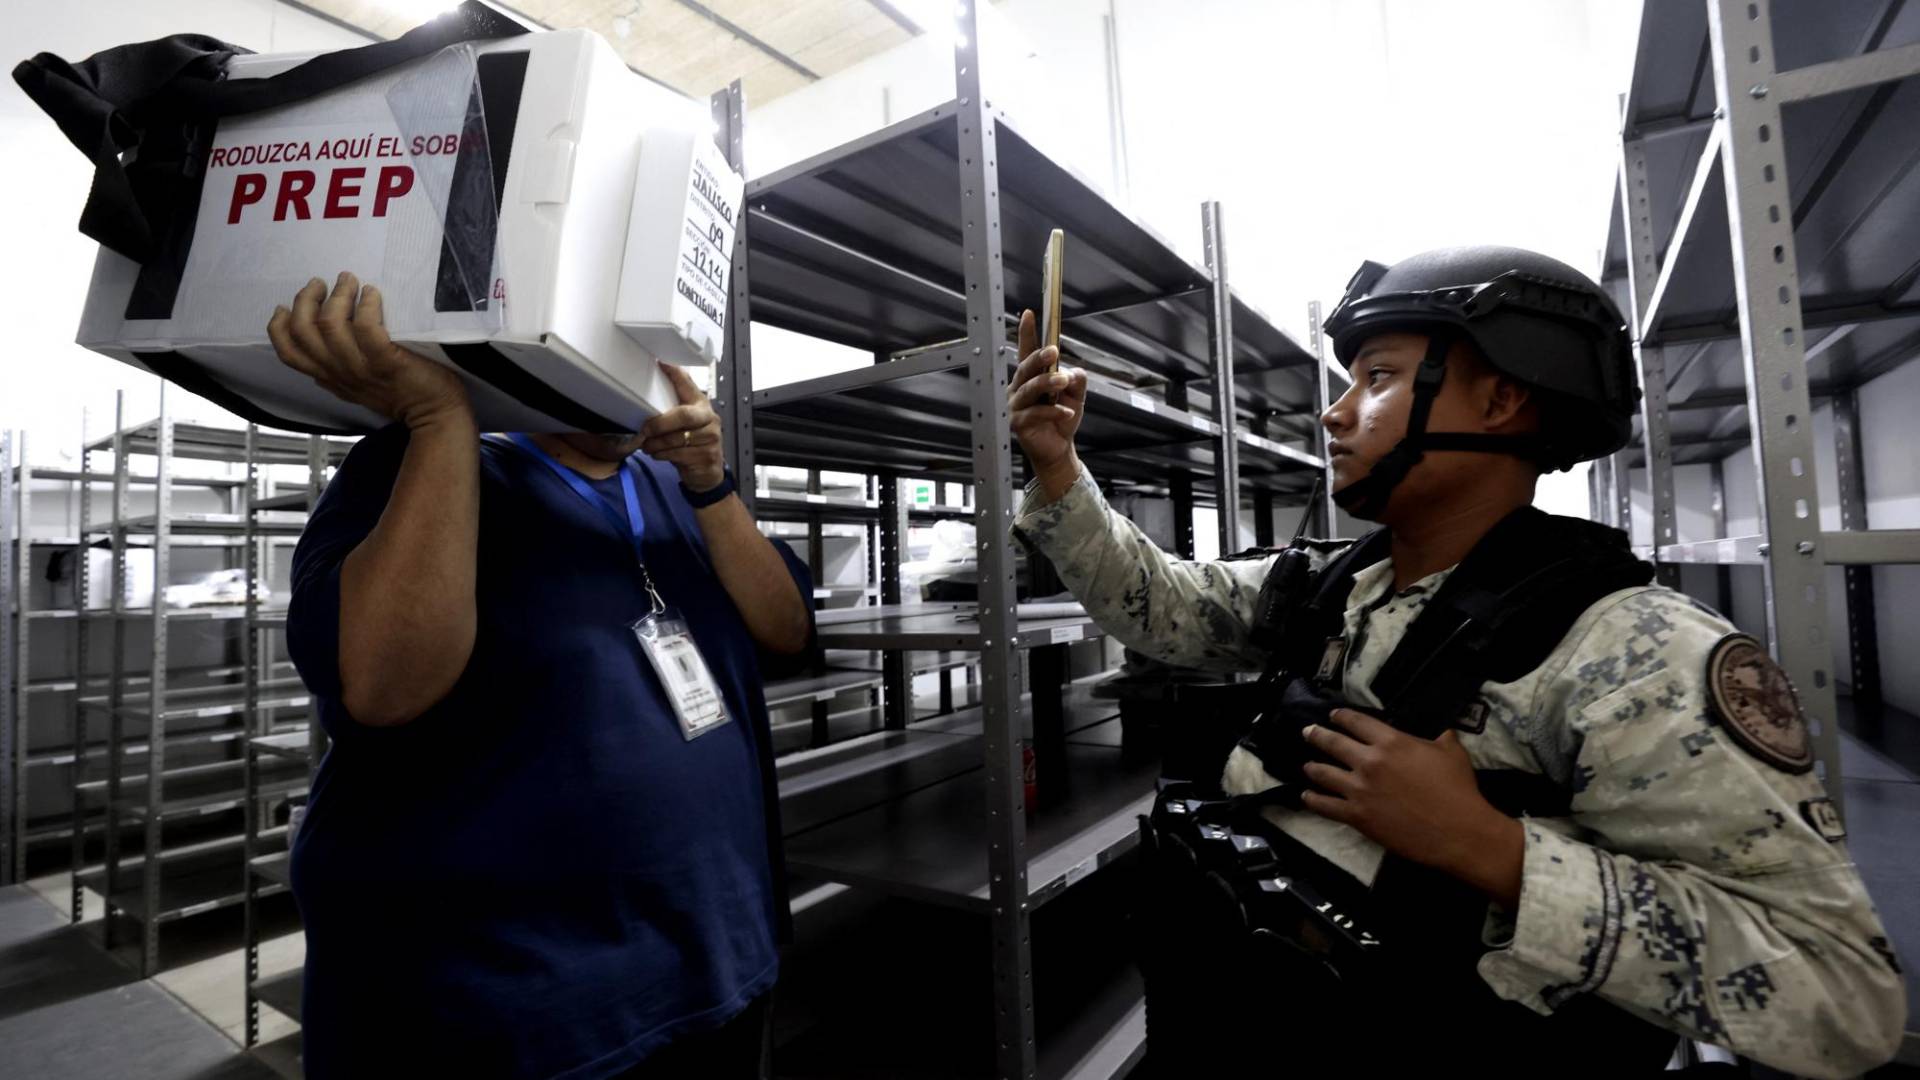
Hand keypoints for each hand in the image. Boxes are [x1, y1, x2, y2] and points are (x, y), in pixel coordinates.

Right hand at [267, 272, 469, 428]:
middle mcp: (339, 372)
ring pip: (330, 324)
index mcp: (329, 376)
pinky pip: (366, 327)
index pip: (288, 352)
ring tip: (350, 281)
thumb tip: (317, 344)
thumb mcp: (356, 387)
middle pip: (302, 331)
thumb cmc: (400, 394)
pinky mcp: (386, 361)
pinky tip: (372, 293)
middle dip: (306, 299)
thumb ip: (334, 370)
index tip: (285, 306)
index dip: (279, 326)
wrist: (434, 414)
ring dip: (338, 295)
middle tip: (323, 284)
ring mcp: (361, 367)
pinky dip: (366, 304)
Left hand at [640, 361, 725, 493]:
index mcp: (701, 406)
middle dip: (660, 424)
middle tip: (645, 430)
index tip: (661, 363)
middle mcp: (709, 419)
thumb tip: (645, 399)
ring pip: (676, 438)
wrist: (708, 474)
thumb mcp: (685, 425)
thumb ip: (673, 412)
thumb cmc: (692, 445)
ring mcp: (711, 438)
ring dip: (656, 444)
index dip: (676, 374)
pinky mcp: (707, 456)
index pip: (688, 385)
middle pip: (683, 415)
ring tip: (647, 446)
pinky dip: (662, 455)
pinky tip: (657, 454)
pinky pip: (677, 454)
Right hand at [1008, 309, 1086, 497]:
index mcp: (1031, 376)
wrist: (1058, 448)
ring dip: (1047, 383)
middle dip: (1038, 358)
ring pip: (1029, 388)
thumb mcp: (1076, 396)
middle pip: (1025, 367)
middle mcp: (1019, 387)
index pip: (1028, 350)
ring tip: (1062, 383)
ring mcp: (1016, 405)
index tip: (1030, 314)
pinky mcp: (1018, 423)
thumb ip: (1076, 380)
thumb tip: (1070, 371)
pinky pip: (1035, 413)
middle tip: (1053, 352)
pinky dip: (1053, 411)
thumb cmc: (1062, 418)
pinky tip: (1067, 412)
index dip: (1028, 332)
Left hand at [1299, 709, 1523, 907]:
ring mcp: (1359, 789)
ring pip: (1324, 773)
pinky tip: (1306, 796)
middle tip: (1307, 732)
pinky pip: (1326, 805)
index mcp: (1391, 741)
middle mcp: (1369, 761)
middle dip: (1317, 735)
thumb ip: (1442, 739)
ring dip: (1312, 768)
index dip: (1341, 717)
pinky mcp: (1357, 815)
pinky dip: (1313, 799)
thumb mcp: (1452, 754)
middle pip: (1333, 743)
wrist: (1457, 830)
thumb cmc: (1457, 790)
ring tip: (1307, 766)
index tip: (1333, 715)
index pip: (1357, 722)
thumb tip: (1444, 733)